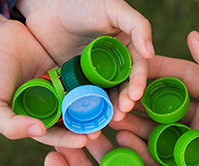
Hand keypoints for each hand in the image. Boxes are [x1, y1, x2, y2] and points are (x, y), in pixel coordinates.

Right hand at [0, 5, 98, 146]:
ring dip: (93, 108)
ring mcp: (59, 89)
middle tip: (102, 128)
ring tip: (108, 112)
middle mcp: (48, 107)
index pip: (53, 134)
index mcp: (33, 119)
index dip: (68, 139)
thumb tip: (39, 131)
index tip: (84, 141)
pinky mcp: (67, 71)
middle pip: (71, 120)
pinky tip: (106, 88)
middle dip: (86, 126)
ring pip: (79, 101)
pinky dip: (93, 85)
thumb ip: (9, 124)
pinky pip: (82, 80)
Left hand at [15, 0, 153, 120]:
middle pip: (122, 86)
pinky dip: (86, 107)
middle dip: (123, 101)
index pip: (137, 69)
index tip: (134, 95)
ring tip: (107, 120)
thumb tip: (151, 52)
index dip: (137, 83)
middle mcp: (113, 64)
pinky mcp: (76, 80)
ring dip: (108, 109)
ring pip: (105, 95)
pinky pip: (83, 96)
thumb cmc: (83, 2)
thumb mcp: (114, 9)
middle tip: (120, 113)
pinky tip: (87, 117)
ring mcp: (94, 74)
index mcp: (127, 48)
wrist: (47, 5)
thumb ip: (137, 26)